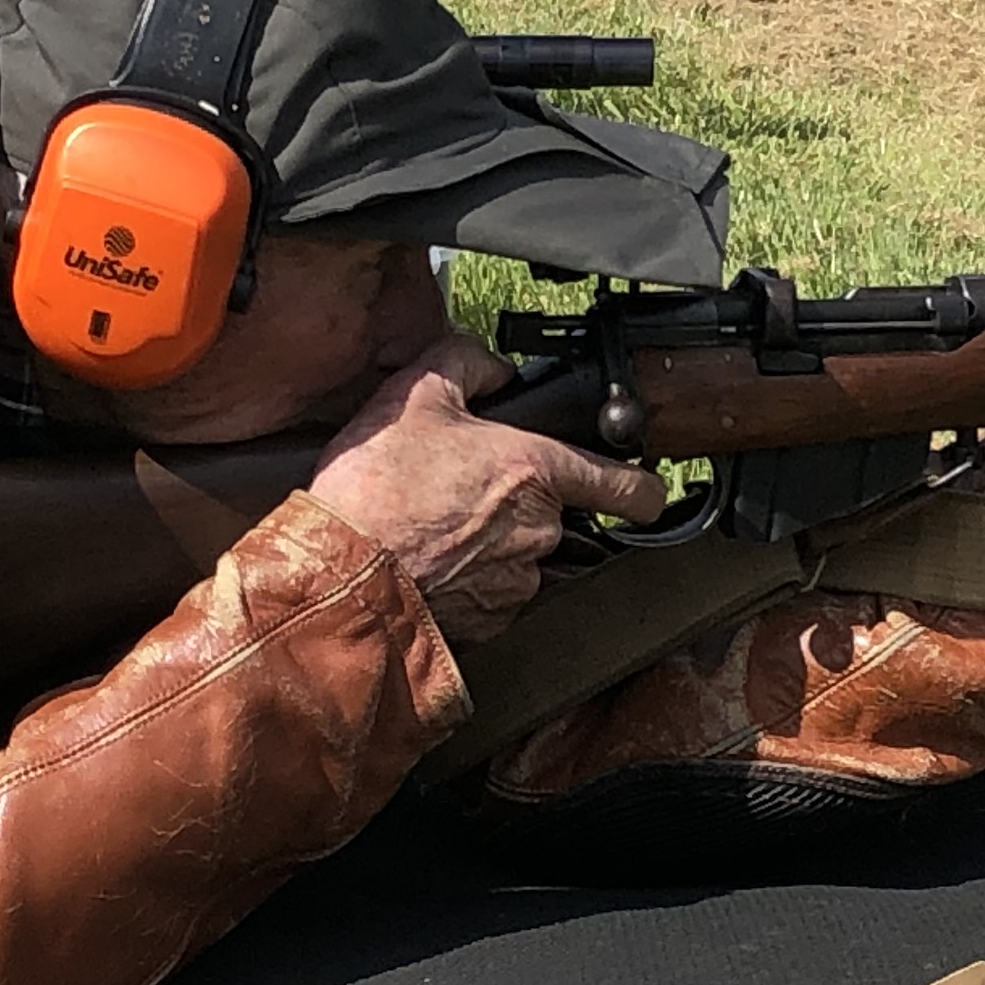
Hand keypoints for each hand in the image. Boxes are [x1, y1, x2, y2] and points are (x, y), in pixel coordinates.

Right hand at [307, 336, 664, 645]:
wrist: (340, 574)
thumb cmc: (375, 488)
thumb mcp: (414, 393)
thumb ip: (465, 362)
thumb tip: (492, 367)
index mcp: (535, 470)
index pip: (629, 487)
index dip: (642, 488)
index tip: (644, 492)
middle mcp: (541, 530)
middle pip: (555, 517)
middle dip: (518, 506)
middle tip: (464, 494)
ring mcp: (518, 582)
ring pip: (522, 558)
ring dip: (491, 546)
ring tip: (434, 530)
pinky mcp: (491, 622)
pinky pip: (493, 596)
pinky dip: (468, 582)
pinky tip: (427, 563)